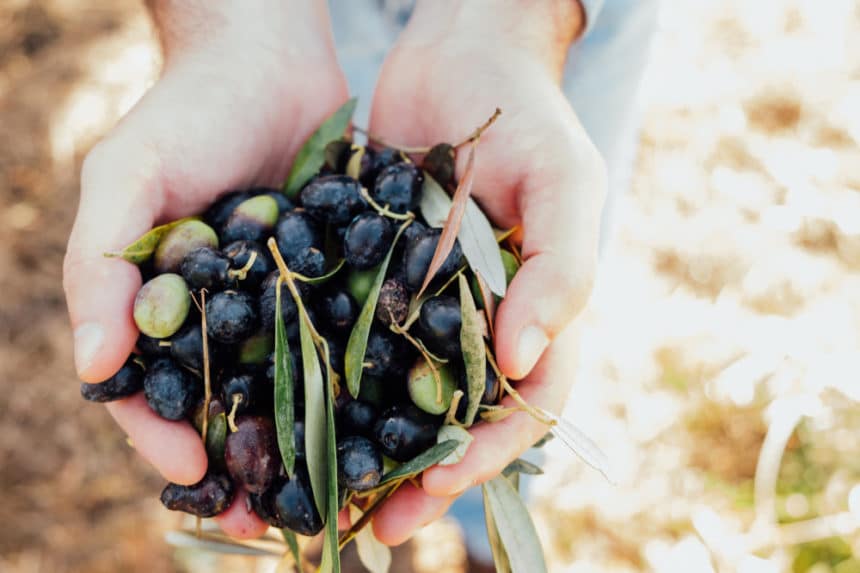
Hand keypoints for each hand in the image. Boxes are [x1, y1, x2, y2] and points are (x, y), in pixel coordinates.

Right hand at [63, 0, 346, 537]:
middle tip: (279, 519)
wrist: (266, 58)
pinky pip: (354, 339)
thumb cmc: (184, 114)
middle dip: (252, 464)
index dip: (169, 439)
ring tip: (339, 491)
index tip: (198, 475)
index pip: (158, 393)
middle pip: (234, 409)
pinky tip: (393, 414)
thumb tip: (89, 368)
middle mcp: (229, 319)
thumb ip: (100, 267)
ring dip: (314, 442)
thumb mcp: (126, 178)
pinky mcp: (345, 281)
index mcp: (166, 312)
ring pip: (298, 388)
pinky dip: (368, 380)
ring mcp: (289, 305)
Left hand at [366, 0, 605, 544]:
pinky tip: (293, 405)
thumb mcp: (565, 184)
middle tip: (373, 525)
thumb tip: (526, 361)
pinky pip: (354, 332)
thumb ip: (562, 269)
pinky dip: (331, 374)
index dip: (485, 456)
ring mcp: (427, 301)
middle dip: (421, 474)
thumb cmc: (530, 116)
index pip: (522, 406)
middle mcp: (481, 321)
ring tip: (327, 493)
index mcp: (536, 315)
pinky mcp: (374, 273)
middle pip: (455, 417)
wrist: (463, 53)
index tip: (436, 492)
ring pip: (400, 390)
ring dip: (370, 444)